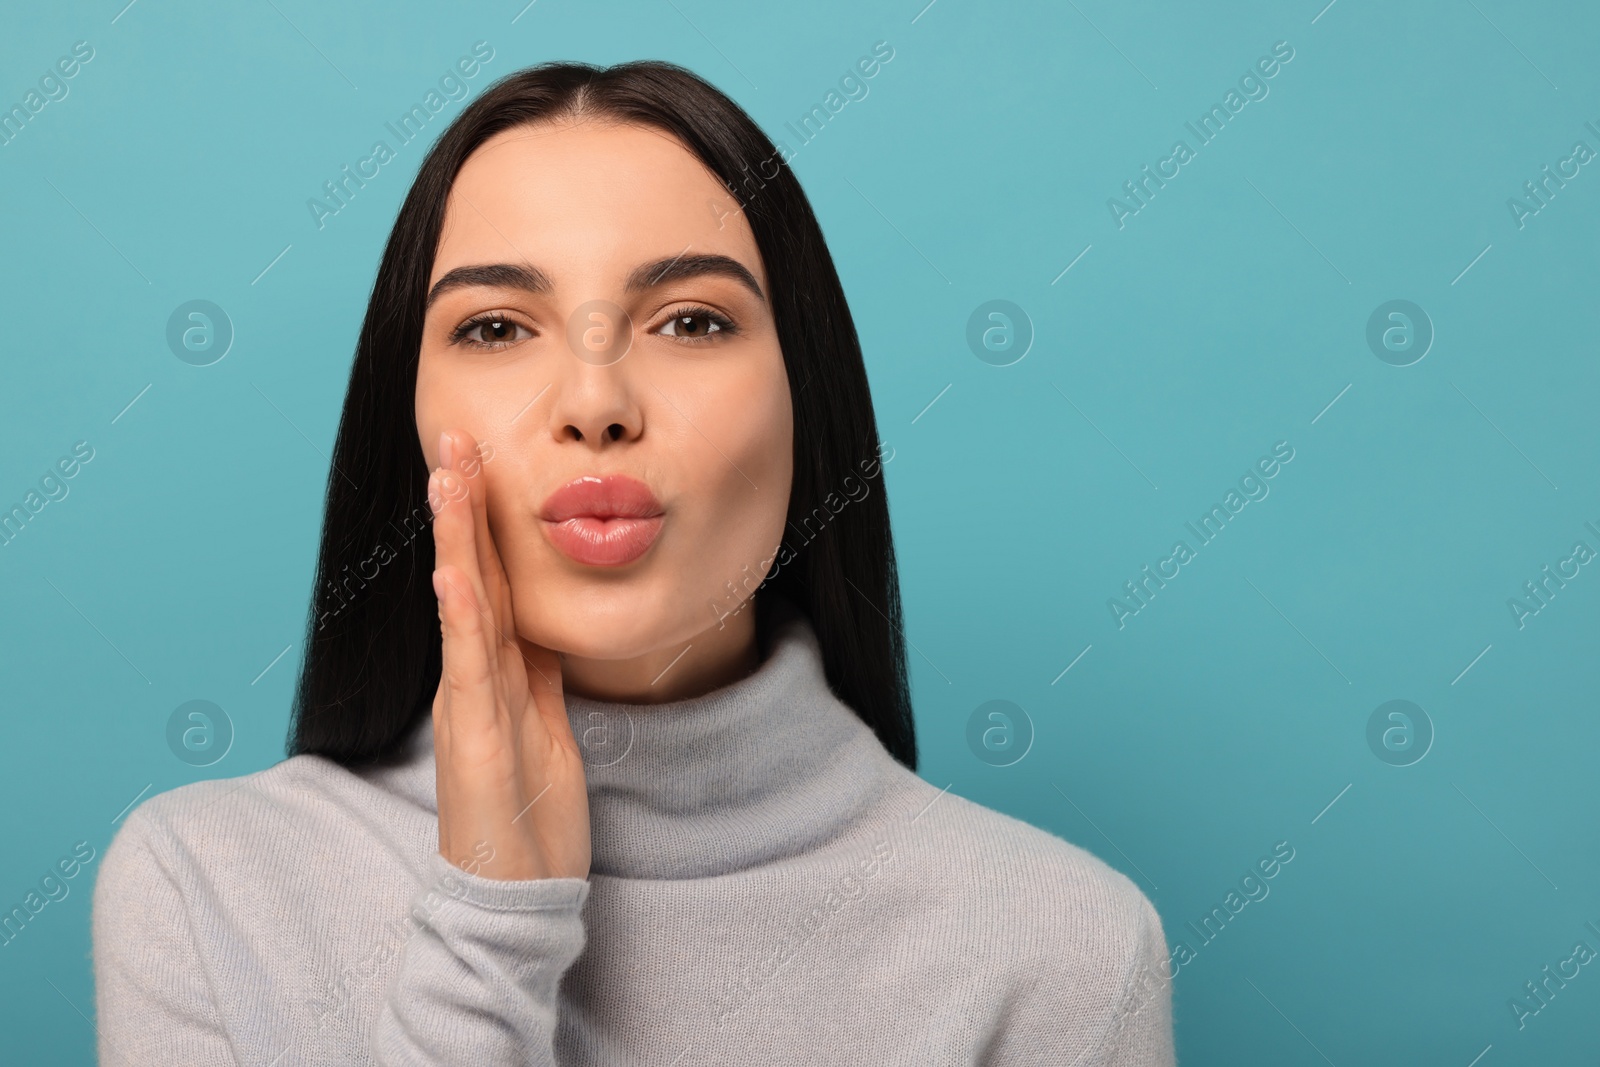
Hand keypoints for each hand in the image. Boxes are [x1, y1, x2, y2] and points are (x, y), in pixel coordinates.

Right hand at [428, 428, 590, 881]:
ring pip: (462, 605)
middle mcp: (473, 678)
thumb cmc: (529, 815)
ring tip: (449, 476)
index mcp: (495, 672)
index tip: (485, 459)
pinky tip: (454, 574)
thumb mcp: (546, 726)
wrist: (515, 894)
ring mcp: (468, 705)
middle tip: (455, 437)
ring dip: (454, 539)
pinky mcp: (472, 740)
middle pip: (470, 575)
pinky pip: (469, 668)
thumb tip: (548, 625)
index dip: (486, 520)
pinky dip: (462, 619)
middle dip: (462, 505)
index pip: (492, 580)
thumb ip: (538, 675)